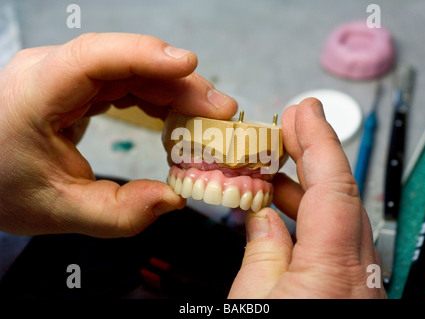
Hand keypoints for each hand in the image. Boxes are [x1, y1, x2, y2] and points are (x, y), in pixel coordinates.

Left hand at [0, 33, 236, 236]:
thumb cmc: (1, 186)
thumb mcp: (57, 211)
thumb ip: (118, 214)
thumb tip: (174, 198)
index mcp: (36, 93)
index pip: (92, 58)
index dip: (144, 55)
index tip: (190, 65)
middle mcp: (52, 71)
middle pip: (127, 64)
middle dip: (180, 86)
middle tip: (222, 113)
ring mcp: (66, 74)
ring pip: (133, 71)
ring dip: (175, 93)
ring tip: (209, 121)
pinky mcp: (78, 85)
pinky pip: (127, 83)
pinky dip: (158, 100)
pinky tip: (178, 121)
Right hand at [228, 98, 385, 297]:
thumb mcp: (252, 299)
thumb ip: (262, 251)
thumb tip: (263, 217)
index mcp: (332, 270)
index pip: (333, 186)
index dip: (319, 141)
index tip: (305, 111)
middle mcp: (359, 275)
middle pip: (342, 195)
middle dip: (314, 154)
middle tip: (289, 127)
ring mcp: (362, 285)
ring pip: (342, 218)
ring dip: (308, 186)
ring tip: (275, 166)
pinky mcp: (355, 292)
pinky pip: (340, 242)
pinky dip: (313, 217)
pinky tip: (287, 209)